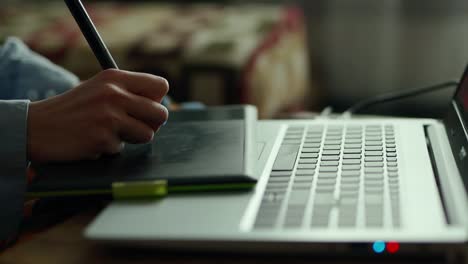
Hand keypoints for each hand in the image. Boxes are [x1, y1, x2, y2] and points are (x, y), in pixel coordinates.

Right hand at [27, 69, 168, 161]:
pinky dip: (109, 148)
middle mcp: (114, 94)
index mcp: (115, 77)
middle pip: (161, 113)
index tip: (143, 109)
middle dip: (151, 124)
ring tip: (109, 132)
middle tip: (132, 126)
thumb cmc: (73, 110)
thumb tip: (161, 109)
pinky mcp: (102, 138)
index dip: (156, 101)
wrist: (36, 127)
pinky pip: (122, 148)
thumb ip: (128, 93)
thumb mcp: (99, 89)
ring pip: (147, 134)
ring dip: (131, 138)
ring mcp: (108, 116)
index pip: (161, 86)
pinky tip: (91, 140)